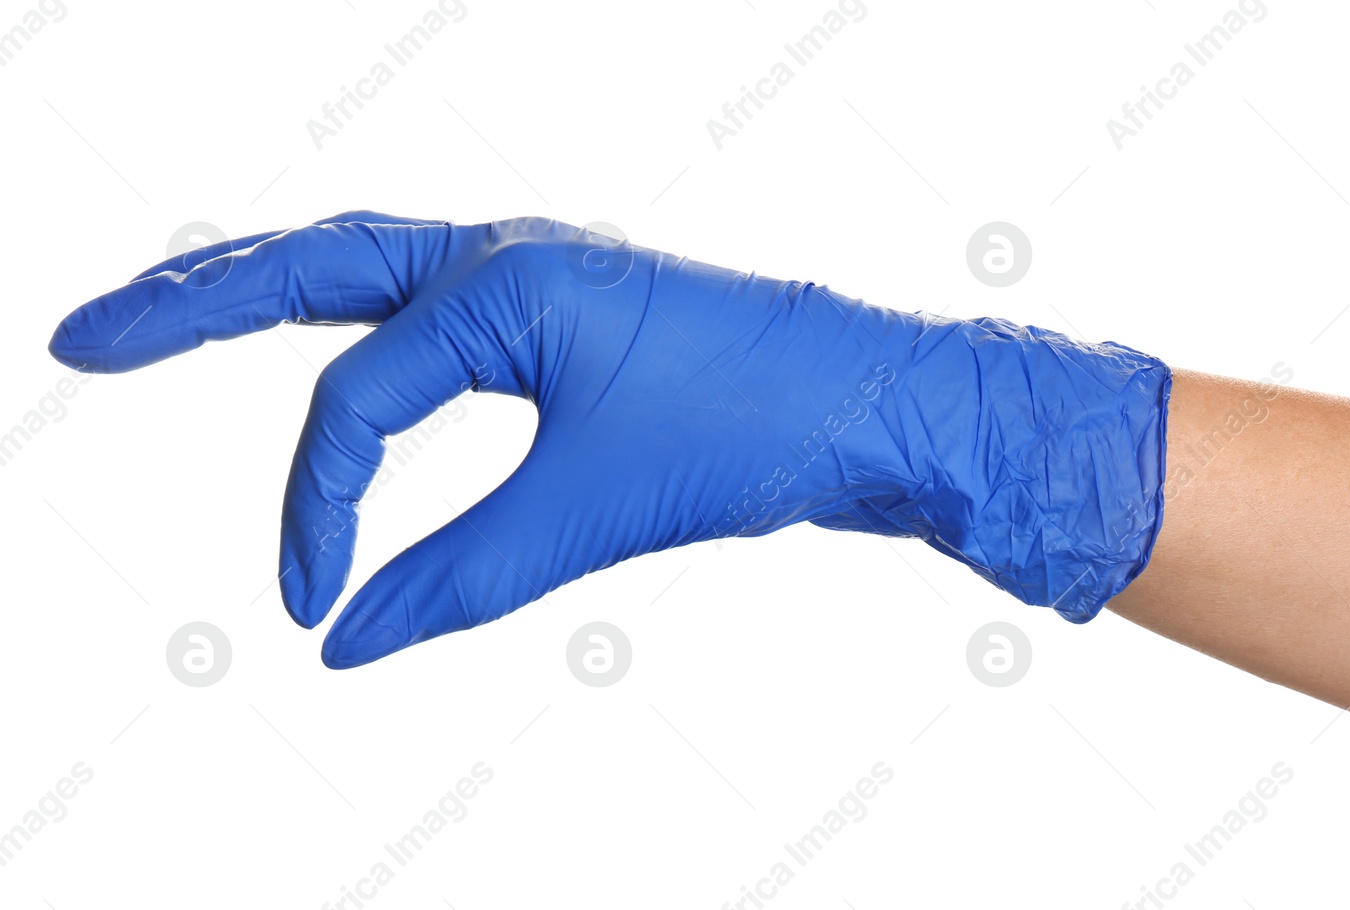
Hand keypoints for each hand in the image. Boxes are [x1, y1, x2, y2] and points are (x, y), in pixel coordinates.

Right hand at [49, 212, 1169, 667]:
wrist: (879, 404)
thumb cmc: (758, 428)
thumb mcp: (595, 510)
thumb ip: (461, 577)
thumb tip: (350, 644)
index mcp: (503, 279)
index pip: (353, 400)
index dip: (314, 510)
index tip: (309, 606)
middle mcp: (506, 255)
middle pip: (309, 263)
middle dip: (189, 305)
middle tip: (80, 339)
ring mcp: (535, 276)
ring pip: (367, 267)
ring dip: (265, 291)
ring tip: (166, 315)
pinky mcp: (564, 315)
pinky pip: (429, 307)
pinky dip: (361, 326)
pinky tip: (340, 345)